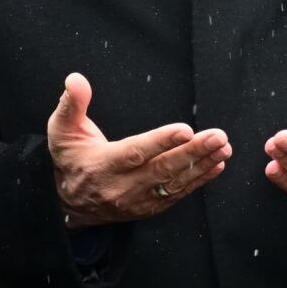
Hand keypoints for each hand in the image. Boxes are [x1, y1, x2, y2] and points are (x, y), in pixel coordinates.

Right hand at [48, 72, 230, 227]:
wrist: (69, 203)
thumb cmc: (69, 158)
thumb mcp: (62, 131)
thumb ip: (71, 104)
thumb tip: (75, 79)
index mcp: (101, 165)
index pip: (134, 153)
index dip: (160, 142)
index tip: (185, 129)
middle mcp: (121, 187)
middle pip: (162, 169)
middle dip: (193, 152)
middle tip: (218, 136)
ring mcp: (137, 200)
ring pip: (174, 183)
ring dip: (202, 165)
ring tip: (224, 148)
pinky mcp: (149, 208)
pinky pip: (177, 195)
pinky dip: (199, 181)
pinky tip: (217, 165)